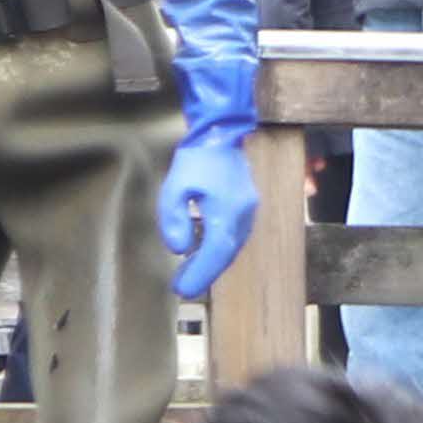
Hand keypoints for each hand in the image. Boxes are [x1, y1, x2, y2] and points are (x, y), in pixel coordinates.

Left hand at [161, 56, 263, 296]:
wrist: (223, 132)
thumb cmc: (197, 157)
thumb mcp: (175, 187)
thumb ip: (174, 218)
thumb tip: (178, 248)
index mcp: (226, 213)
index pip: (213, 254)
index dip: (198, 275)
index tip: (182, 290)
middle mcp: (243, 217)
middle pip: (224, 256)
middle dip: (203, 273)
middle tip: (183, 286)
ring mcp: (249, 213)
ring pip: (230, 247)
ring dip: (211, 262)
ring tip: (190, 273)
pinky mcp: (247, 208)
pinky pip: (233, 236)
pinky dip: (219, 249)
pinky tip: (204, 251)